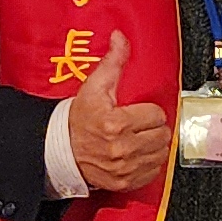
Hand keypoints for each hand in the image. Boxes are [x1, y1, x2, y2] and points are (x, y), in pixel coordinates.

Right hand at [66, 31, 169, 192]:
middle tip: (140, 125)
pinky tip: (136, 154)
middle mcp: (122, 148)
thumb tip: (120, 38)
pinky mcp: (124, 182)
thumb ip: (112, 62)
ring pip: (161, 154)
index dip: (149, 111)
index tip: (138, 112)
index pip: (157, 115)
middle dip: (153, 128)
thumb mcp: (94, 87)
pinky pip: (152, 172)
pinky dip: (148, 164)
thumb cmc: (78, 119)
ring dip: (154, 145)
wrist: (59, 149)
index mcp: (116, 123)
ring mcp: (124, 168)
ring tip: (139, 138)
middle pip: (162, 135)